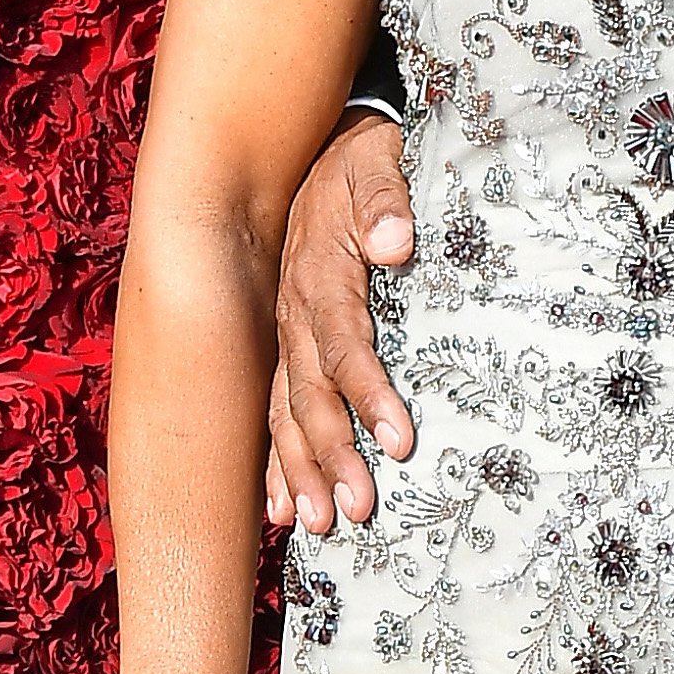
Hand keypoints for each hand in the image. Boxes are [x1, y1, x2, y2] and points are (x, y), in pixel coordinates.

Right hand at [265, 110, 415, 533]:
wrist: (312, 147)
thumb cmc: (356, 159)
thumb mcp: (374, 162)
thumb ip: (386, 200)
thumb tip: (397, 242)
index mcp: (320, 277)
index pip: (346, 346)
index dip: (370, 395)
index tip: (401, 441)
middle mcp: (295, 314)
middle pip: (309, 396)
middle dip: (331, 457)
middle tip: (356, 510)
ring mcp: (283, 333)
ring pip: (284, 412)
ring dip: (299, 471)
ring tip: (317, 526)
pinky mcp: (284, 344)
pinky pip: (272, 409)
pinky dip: (274, 461)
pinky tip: (280, 508)